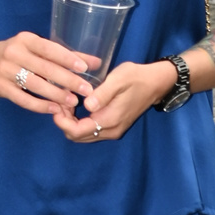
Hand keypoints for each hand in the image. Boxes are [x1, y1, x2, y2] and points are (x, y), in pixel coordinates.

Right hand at [0, 30, 99, 112]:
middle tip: (86, 90)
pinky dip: (39, 105)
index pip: (49, 49)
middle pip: (45, 68)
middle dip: (68, 80)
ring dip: (56, 94)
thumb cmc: (16, 54)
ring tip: (73, 101)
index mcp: (25, 40)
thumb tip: (96, 62)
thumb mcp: (35, 49)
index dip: (67, 58)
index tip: (85, 68)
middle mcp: (14, 53)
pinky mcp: (0, 88)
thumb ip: (65, 55)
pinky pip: (23, 99)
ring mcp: (5, 71)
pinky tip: (54, 109)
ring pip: (35, 85)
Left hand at [58, 59, 174, 144]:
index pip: (76, 131)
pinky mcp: (113, 127)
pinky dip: (79, 122)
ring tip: (68, 102)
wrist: (156, 84)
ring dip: (71, 122)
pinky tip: (78, 106)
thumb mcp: (119, 79)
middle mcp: (110, 131)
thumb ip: (102, 93)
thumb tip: (86, 105)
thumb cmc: (137, 78)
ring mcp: (112, 131)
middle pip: (77, 136)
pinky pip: (90, 131)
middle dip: (64, 122)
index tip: (58, 104)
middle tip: (62, 101)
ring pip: (82, 135)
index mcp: (109, 120)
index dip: (62, 121)